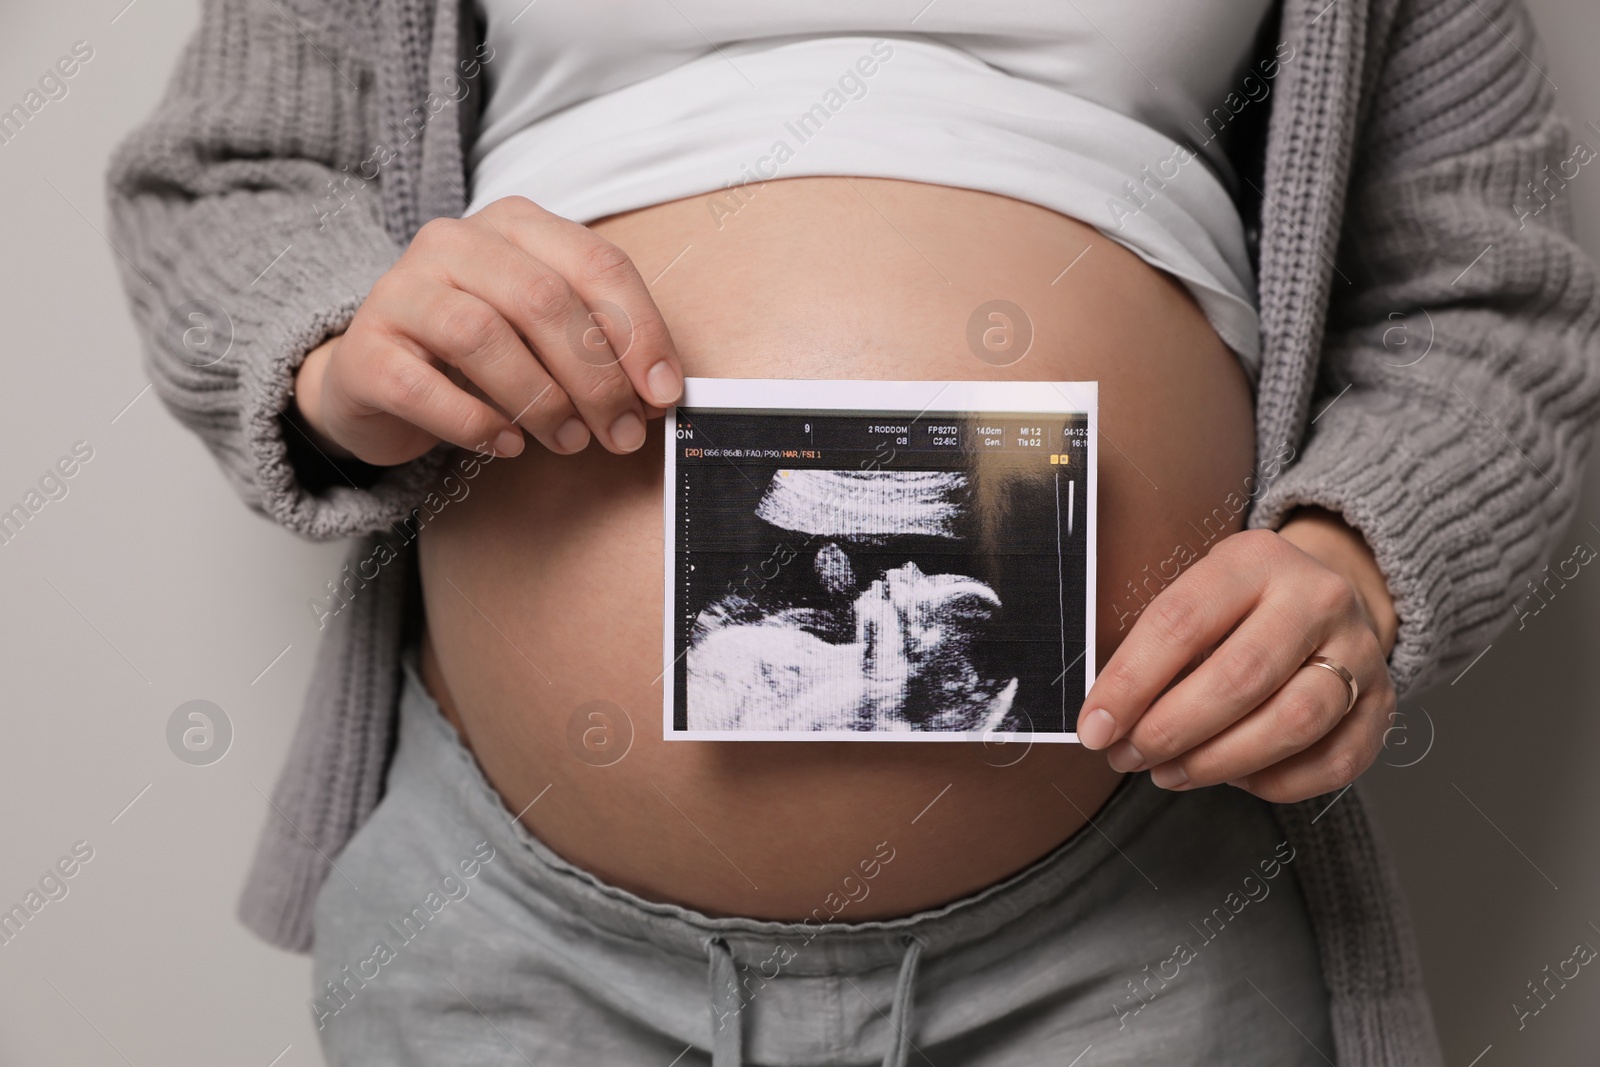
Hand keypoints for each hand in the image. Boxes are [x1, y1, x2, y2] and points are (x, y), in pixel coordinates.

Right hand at [291, 195, 684, 464]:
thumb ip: (599, 346)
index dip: (640, 332)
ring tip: (568, 441)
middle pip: (543, 300)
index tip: (664, 394)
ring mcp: (401, 291)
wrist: (376, 376)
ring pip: (482, 337)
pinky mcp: (365, 349)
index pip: (596, 265)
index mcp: (515, 226)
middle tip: (621, 433)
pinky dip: (476, 423)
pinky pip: (424, 388)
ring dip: (540, 400)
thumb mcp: (544, 334)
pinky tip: (506, 445)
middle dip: (595, 377)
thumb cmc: (478, 355)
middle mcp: (454, 242)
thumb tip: (659, 394)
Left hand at [1075, 508, 1398, 802]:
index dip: (1130, 683)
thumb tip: (1106, 717)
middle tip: (1129, 757)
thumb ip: (1155, 647)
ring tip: (1170, 773)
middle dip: (1171, 729)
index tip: (1095, 728)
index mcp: (1255, 560)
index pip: (1181, 623)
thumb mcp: (1198, 596)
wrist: (1330, 597)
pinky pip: (1333, 762)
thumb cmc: (1240, 607)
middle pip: (1239, 677)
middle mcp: (1317, 598)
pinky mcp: (1384, 704)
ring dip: (1218, 761)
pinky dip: (1275, 782)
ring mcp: (1360, 651)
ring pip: (1292, 722)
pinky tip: (1235, 778)